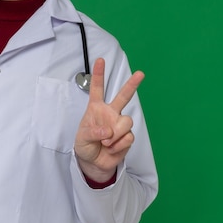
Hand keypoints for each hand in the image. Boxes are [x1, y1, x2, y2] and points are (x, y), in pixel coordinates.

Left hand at [74, 58, 144, 182]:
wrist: (93, 162)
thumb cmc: (85, 145)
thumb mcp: (81, 138)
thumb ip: (92, 132)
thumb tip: (107, 130)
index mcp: (96, 108)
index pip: (97, 89)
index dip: (99, 74)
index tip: (100, 60)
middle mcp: (110, 113)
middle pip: (123, 96)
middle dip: (132, 84)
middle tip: (141, 73)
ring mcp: (119, 124)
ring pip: (126, 121)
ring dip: (116, 134)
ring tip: (106, 142)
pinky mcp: (127, 137)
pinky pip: (128, 137)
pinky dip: (118, 145)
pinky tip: (111, 148)